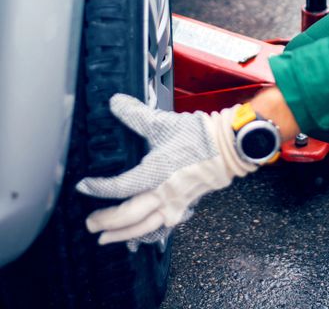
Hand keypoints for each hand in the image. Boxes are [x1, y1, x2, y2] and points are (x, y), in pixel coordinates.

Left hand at [76, 94, 256, 250]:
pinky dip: (149, 235)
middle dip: (106, 222)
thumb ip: (136, 115)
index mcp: (154, 174)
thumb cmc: (200, 136)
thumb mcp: (164, 123)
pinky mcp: (186, 206)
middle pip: (127, 217)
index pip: (117, 188)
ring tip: (107, 240)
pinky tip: (142, 239)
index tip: (84, 187)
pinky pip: (163, 227)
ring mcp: (175, 203)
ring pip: (144, 228)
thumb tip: (115, 102)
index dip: (97, 189)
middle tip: (90, 224)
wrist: (229, 146)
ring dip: (123, 236)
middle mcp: (162, 194)